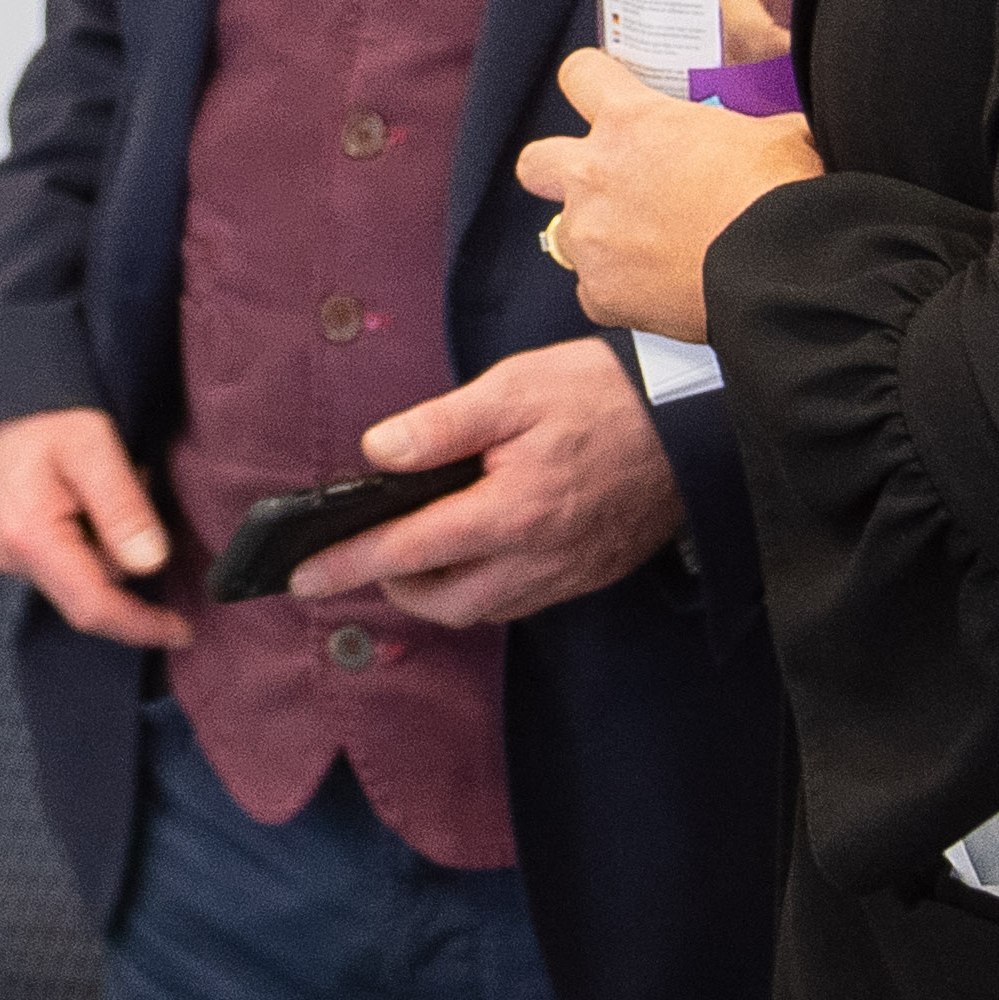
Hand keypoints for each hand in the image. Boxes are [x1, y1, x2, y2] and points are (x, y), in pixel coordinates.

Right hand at [0, 406, 191, 650]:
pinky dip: (77, 534)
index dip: (141, 624)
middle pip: (90, 587)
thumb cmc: (32, 413)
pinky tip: (74, 496)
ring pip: (74, 572)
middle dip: (124, 548)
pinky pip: (53, 558)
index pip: (93, 606)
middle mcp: (5, 556)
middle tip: (135, 482)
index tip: (180, 630)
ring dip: (101, 538)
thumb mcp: (91, 445)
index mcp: (29, 535)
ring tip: (97, 481)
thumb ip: (122, 507)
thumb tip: (151, 563)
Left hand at [284, 337, 684, 625]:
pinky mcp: (589, 576)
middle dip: (392, 585)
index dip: (349, 565)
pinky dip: (482, 588)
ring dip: (437, 592)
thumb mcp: (514, 389)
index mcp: (510, 513)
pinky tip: (476, 550)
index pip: (409, 551)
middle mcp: (536, 559)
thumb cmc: (602, 395)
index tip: (301, 578)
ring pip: (481, 610)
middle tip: (365, 549)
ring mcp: (566, 575)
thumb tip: (375, 453)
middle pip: (441, 603)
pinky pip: (519, 602)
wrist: (697, 419)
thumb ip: (441, 426)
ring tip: (415, 549)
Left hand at [516, 45, 822, 347]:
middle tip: (598, 184)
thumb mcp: (775, 134)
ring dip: (596, 240)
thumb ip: (745, 127)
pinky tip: (658, 294)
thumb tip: (765, 133)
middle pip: (535, 161)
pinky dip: (619, 294)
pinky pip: (594, 293)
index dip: (592, 82)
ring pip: (564, 235)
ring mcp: (591, 235)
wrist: (784, 271)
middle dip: (556, 171)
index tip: (606, 97)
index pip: (579, 75)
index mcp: (632, 121)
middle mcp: (595, 173)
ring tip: (645, 252)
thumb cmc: (784, 194)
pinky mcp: (601, 293)